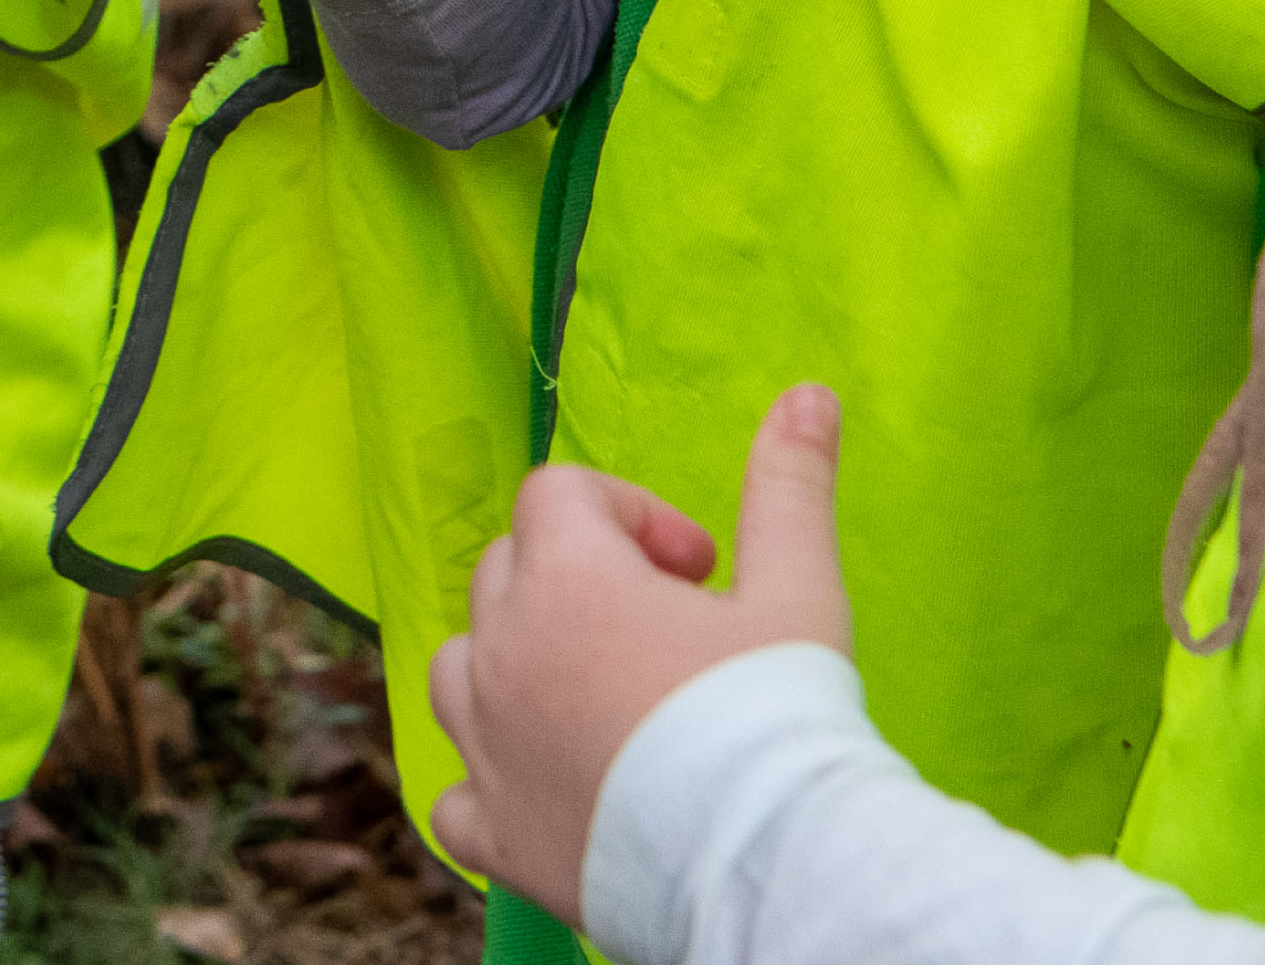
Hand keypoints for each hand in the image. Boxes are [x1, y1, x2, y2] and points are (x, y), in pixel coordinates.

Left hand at [427, 390, 857, 920]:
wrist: (762, 869)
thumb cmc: (777, 721)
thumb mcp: (798, 591)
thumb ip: (788, 487)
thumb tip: (808, 394)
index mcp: (568, 580)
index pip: (558, 493)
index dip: (631, 514)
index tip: (699, 569)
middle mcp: (503, 653)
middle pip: (506, 570)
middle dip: (577, 580)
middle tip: (666, 631)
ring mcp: (485, 746)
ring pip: (460, 667)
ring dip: (516, 665)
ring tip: (602, 696)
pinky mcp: (491, 831)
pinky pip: (456, 791)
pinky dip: (492, 780)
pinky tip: (553, 787)